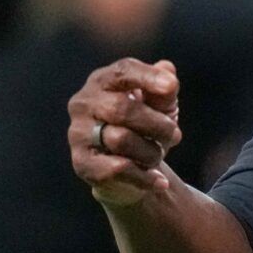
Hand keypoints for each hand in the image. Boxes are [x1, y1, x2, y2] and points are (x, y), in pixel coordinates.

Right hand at [68, 57, 183, 207]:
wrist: (130, 167)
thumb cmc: (145, 125)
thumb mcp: (160, 105)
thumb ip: (164, 90)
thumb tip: (167, 71)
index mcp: (104, 81)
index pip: (123, 71)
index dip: (148, 77)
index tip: (171, 87)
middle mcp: (84, 103)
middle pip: (122, 109)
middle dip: (158, 125)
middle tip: (174, 135)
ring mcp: (78, 133)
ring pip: (120, 139)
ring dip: (151, 151)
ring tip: (158, 155)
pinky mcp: (81, 163)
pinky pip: (115, 169)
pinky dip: (144, 177)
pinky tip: (158, 181)